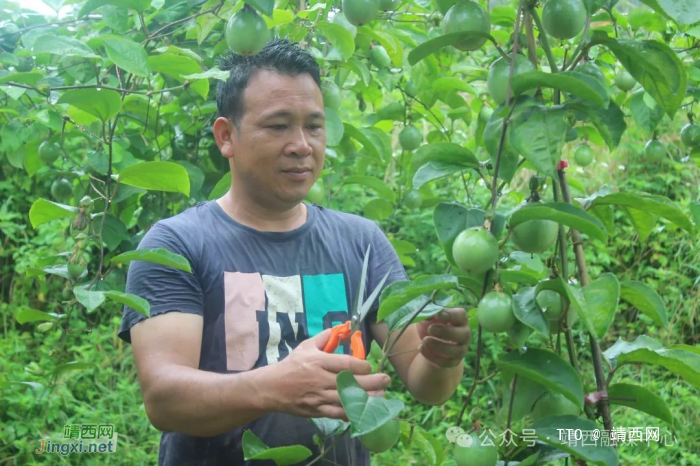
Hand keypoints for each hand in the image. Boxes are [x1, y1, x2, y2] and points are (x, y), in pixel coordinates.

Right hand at [274, 328, 390, 419]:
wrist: (272, 388)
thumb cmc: (291, 365)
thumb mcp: (306, 346)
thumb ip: (324, 337)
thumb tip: (341, 328)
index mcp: (318, 362)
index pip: (344, 364)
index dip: (361, 366)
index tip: (370, 366)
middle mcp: (320, 379)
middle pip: (350, 382)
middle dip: (371, 382)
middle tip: (386, 380)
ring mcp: (318, 397)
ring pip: (346, 400)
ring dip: (366, 399)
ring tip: (381, 396)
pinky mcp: (316, 411)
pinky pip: (336, 413)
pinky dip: (351, 413)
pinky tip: (363, 412)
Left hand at [416, 308, 470, 367]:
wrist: (430, 341)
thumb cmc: (431, 324)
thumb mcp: (428, 317)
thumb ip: (428, 315)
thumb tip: (428, 315)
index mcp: (460, 319)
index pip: (461, 315)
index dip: (451, 315)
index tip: (439, 315)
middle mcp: (464, 334)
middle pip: (464, 334)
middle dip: (446, 332)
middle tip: (431, 329)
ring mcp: (461, 349)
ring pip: (457, 351)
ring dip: (439, 346)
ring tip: (424, 341)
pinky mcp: (454, 361)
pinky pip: (447, 362)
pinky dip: (433, 357)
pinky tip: (421, 348)